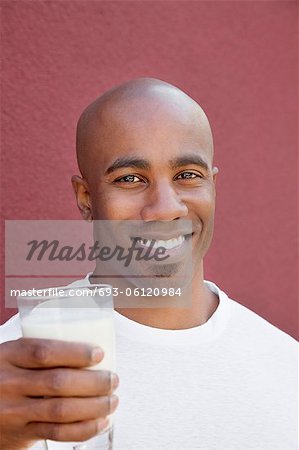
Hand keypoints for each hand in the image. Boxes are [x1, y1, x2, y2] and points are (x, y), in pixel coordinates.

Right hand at [0, 338, 118, 449]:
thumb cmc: (6, 374)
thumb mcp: (13, 356)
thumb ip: (40, 352)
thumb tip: (91, 350)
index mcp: (9, 355)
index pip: (44, 352)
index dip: (75, 353)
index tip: (99, 354)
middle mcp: (9, 383)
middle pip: (57, 382)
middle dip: (93, 382)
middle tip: (112, 379)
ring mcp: (13, 411)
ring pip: (60, 410)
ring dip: (94, 406)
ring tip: (112, 400)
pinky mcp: (20, 433)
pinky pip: (57, 433)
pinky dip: (84, 429)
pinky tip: (100, 421)